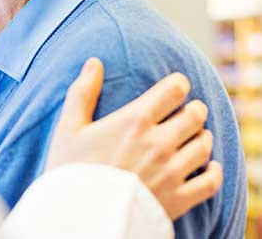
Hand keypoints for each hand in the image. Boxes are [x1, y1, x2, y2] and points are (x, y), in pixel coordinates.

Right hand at [46, 58, 222, 220]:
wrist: (78, 217)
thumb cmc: (70, 169)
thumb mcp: (68, 127)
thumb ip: (82, 92)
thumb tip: (94, 63)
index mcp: (135, 121)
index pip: (173, 90)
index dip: (178, 84)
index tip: (175, 87)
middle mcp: (159, 143)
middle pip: (195, 115)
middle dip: (193, 109)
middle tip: (186, 111)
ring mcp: (172, 172)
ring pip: (204, 145)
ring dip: (201, 137)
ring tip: (192, 138)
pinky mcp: (178, 199)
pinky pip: (210, 181)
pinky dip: (212, 171)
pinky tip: (206, 167)